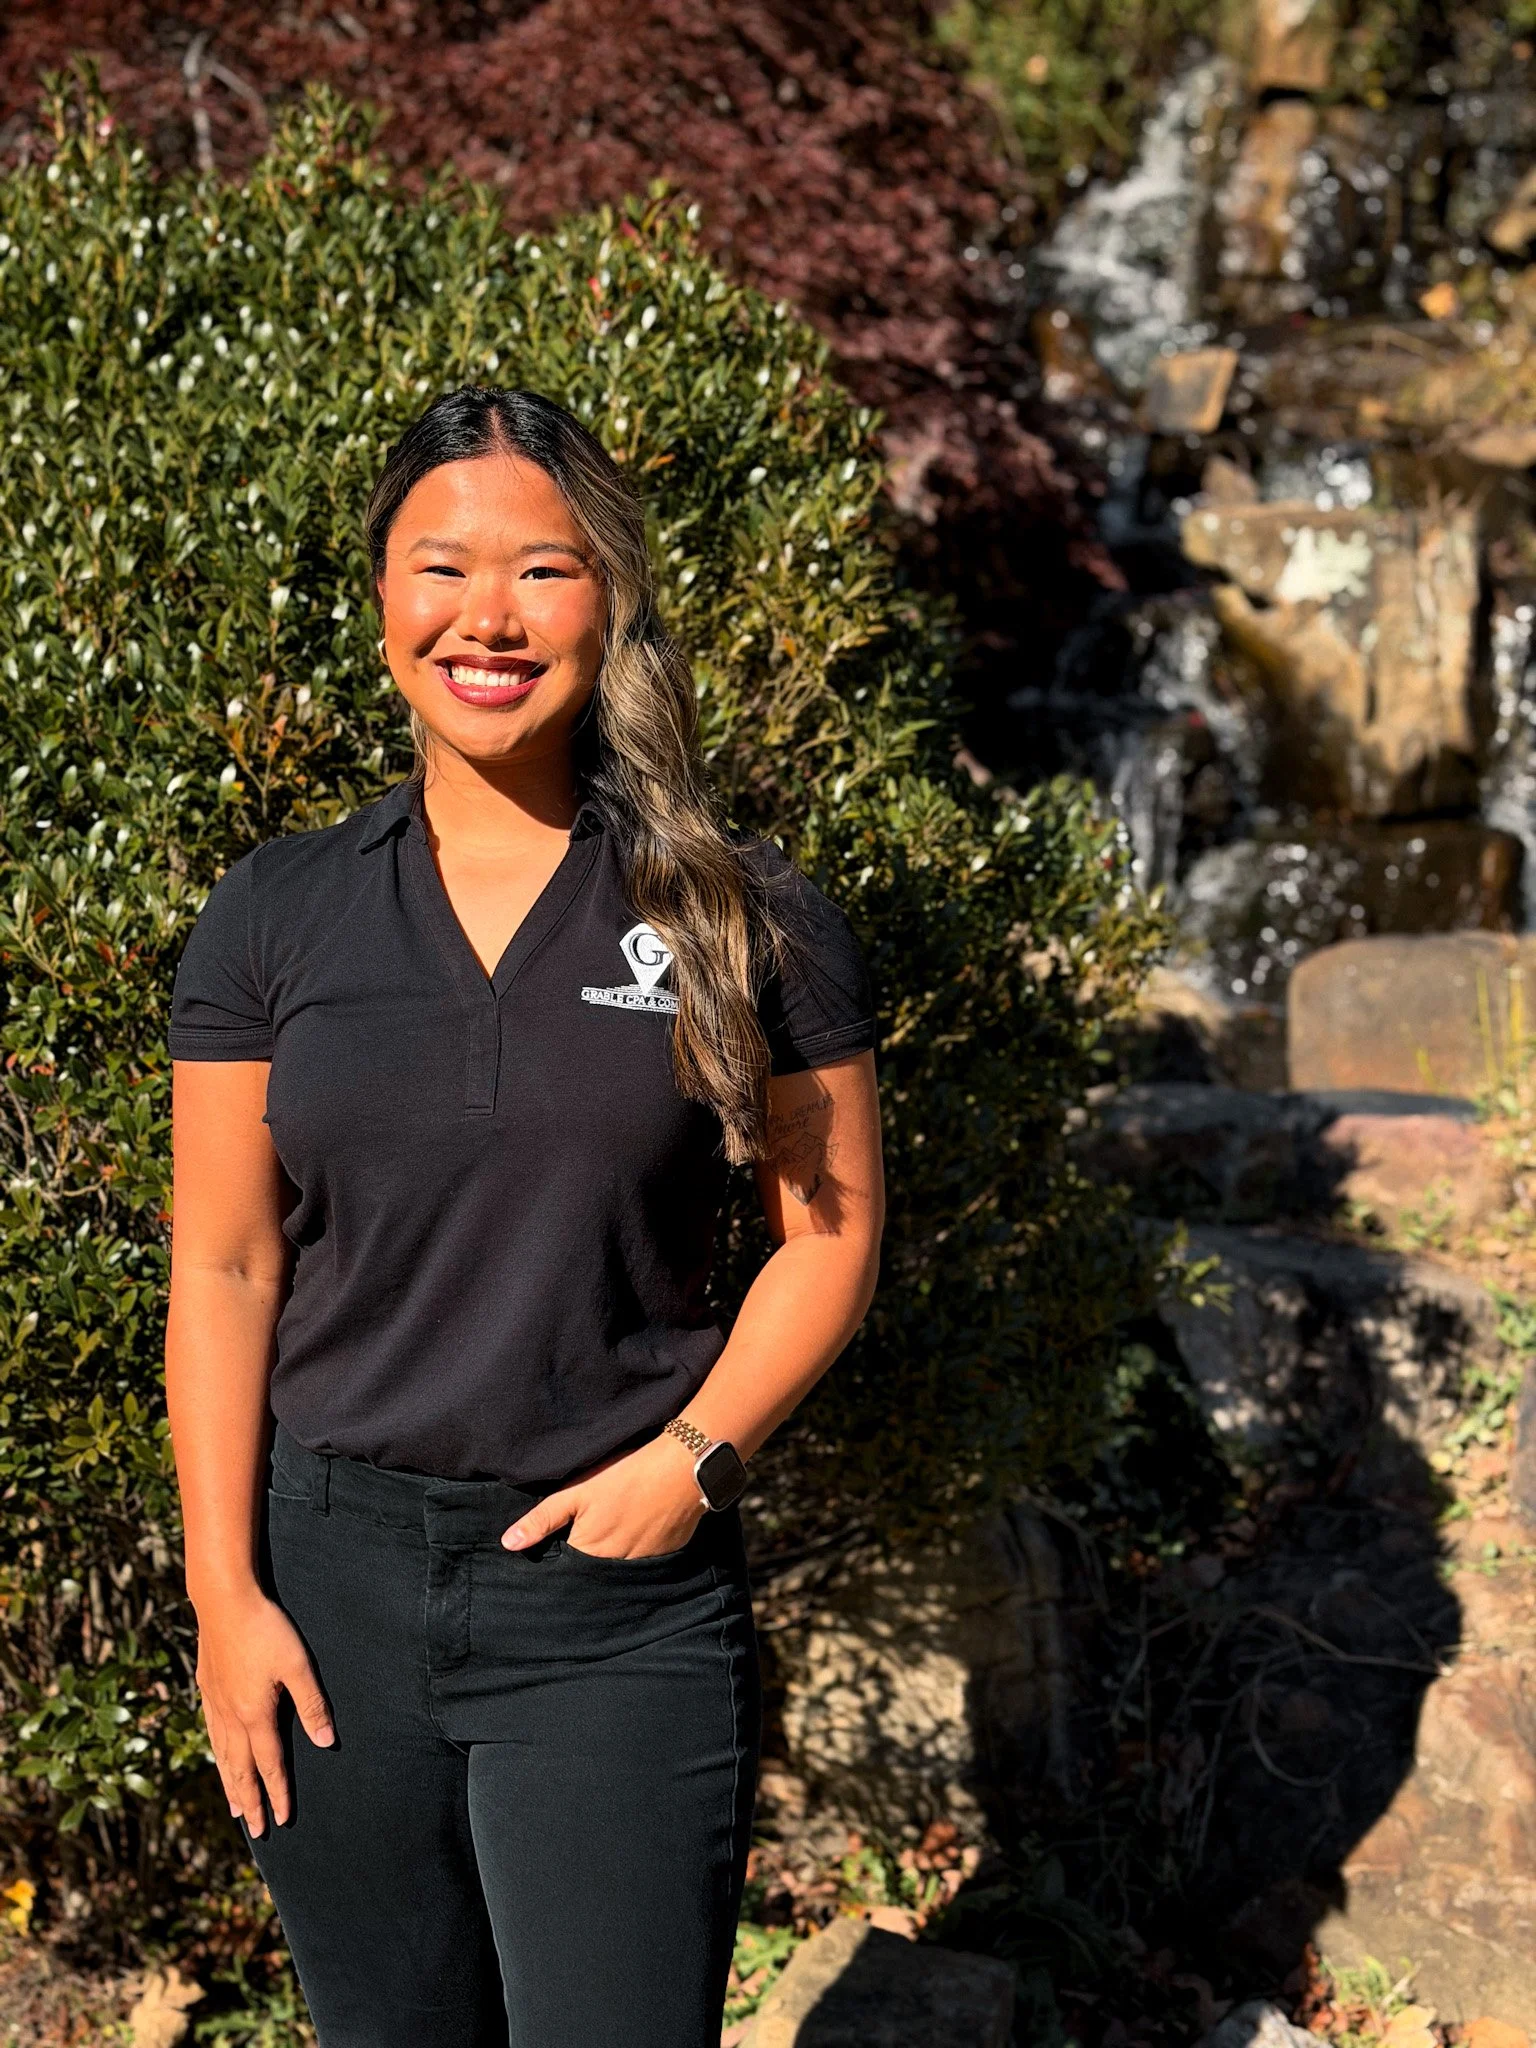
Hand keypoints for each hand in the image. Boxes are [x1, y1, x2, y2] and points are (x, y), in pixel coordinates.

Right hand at [194, 1585, 333, 1836]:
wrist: (223, 1601)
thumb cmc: (266, 1629)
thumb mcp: (298, 1665)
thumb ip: (313, 1705)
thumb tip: (326, 1743)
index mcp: (256, 1715)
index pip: (270, 1764)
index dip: (278, 1793)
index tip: (283, 1820)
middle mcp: (231, 1716)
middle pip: (241, 1769)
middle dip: (251, 1801)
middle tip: (256, 1829)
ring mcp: (215, 1703)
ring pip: (223, 1755)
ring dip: (231, 1783)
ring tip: (235, 1807)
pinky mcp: (206, 1687)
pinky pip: (212, 1733)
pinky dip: (217, 1755)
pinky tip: (218, 1755)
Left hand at [502, 1435, 705, 1559]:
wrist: (682, 1469)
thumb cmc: (626, 1475)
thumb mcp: (577, 1491)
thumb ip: (542, 1519)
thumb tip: (508, 1544)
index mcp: (588, 1552)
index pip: (565, 1565)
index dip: (561, 1551)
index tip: (564, 1536)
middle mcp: (614, 1566)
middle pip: (592, 1568)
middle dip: (586, 1556)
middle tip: (595, 1525)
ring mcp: (642, 1564)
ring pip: (618, 1566)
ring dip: (614, 1553)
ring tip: (618, 1524)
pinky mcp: (665, 1555)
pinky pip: (644, 1560)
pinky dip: (639, 1549)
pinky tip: (641, 1526)